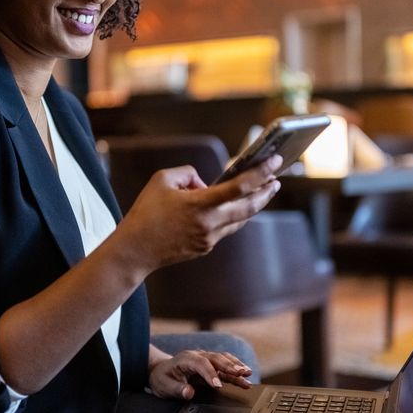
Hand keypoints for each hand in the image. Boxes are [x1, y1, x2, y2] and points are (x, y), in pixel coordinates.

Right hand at [113, 154, 282, 273]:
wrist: (135, 251)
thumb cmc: (146, 213)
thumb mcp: (162, 180)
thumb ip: (188, 174)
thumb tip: (205, 183)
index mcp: (200, 204)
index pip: (239, 187)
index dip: (260, 172)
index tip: (275, 161)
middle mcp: (209, 224)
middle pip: (248, 208)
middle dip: (265, 192)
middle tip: (277, 180)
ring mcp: (209, 239)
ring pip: (239, 220)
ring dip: (252, 205)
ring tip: (262, 191)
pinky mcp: (205, 247)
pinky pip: (225, 228)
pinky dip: (231, 215)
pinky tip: (233, 206)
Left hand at [148, 349, 252, 399]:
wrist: (160, 371)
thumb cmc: (162, 378)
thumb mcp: (165, 386)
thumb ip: (177, 389)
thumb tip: (188, 393)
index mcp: (186, 359)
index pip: (201, 364)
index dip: (210, 373)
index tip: (218, 385)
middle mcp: (198, 356)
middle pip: (216, 358)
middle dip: (230, 366)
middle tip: (242, 374)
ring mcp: (205, 359)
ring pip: (223, 360)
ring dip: (236, 366)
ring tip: (248, 374)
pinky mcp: (210, 366)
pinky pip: (225, 367)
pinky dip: (235, 371)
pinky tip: (245, 376)